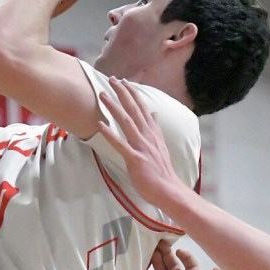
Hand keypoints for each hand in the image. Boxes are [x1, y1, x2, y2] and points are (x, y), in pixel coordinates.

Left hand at [97, 77, 182, 205]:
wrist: (168, 190)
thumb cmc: (161, 170)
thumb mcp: (160, 145)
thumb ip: (155, 129)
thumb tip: (154, 113)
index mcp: (153, 133)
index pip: (142, 108)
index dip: (133, 94)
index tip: (124, 81)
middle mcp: (148, 136)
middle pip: (134, 110)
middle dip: (122, 93)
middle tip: (111, 79)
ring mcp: (142, 147)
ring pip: (126, 122)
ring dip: (114, 107)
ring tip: (102, 95)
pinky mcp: (135, 159)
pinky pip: (120, 144)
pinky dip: (110, 134)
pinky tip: (100, 124)